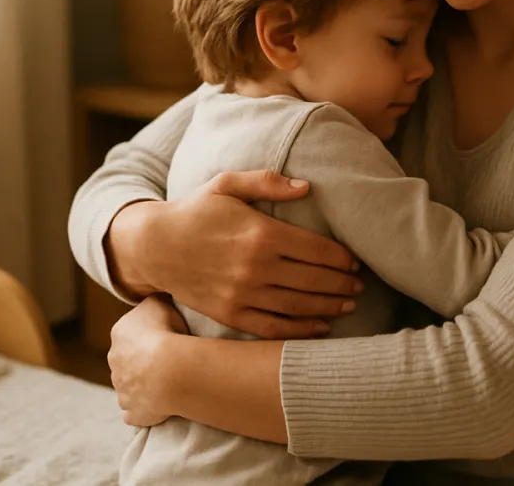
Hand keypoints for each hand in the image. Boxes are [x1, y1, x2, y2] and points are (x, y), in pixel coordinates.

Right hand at [107, 170, 363, 338]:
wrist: (153, 246)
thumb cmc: (195, 210)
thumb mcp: (227, 184)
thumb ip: (268, 183)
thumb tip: (307, 187)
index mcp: (260, 233)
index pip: (316, 249)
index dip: (341, 258)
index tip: (356, 261)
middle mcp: (255, 266)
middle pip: (313, 279)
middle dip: (342, 283)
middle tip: (360, 285)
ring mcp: (242, 294)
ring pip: (298, 306)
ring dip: (329, 306)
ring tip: (349, 304)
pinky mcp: (230, 315)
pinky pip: (273, 327)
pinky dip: (300, 330)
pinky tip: (320, 327)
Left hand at [108, 295, 186, 426]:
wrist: (168, 370)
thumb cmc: (165, 332)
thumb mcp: (159, 302)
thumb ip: (152, 301)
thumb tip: (155, 300)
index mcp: (119, 335)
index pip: (130, 334)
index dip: (147, 336)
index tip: (164, 337)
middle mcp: (114, 363)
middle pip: (127, 362)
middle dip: (141, 362)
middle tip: (166, 360)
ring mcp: (122, 390)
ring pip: (130, 387)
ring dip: (143, 385)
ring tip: (167, 382)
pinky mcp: (132, 412)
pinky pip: (135, 412)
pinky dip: (143, 409)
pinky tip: (158, 405)